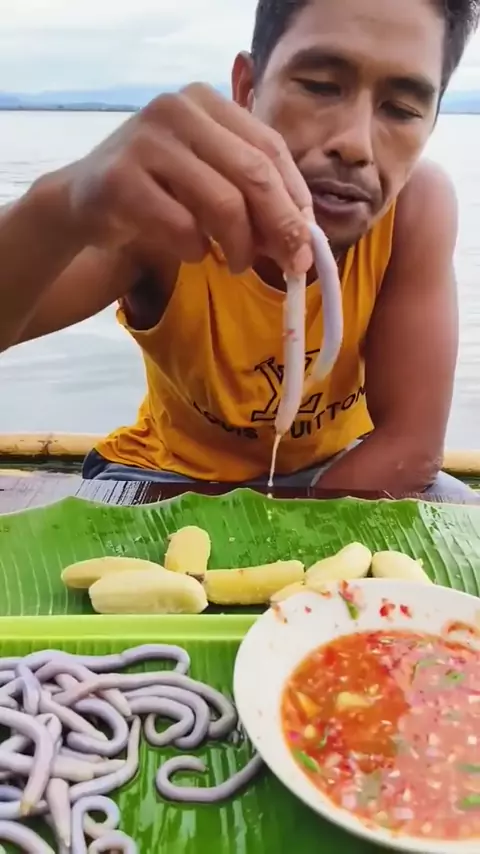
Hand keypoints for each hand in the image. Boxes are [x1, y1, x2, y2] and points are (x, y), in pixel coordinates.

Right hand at [65, 84, 313, 274]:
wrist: (83, 200)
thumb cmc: (158, 191)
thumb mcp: (209, 180)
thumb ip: (253, 196)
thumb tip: (303, 240)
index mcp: (207, 102)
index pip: (270, 150)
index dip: (296, 200)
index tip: (308, 243)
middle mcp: (177, 109)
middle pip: (254, 174)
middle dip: (281, 227)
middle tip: (293, 265)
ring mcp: (146, 141)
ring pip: (223, 204)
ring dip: (239, 247)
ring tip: (235, 263)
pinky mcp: (121, 180)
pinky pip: (183, 229)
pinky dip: (196, 251)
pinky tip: (191, 252)